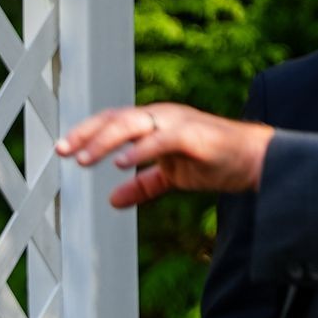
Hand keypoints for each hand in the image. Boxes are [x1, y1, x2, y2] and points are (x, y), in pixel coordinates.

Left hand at [56, 103, 273, 207]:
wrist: (256, 160)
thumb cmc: (214, 161)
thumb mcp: (171, 177)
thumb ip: (143, 185)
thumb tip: (113, 200)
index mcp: (154, 124)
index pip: (112, 122)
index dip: (86, 133)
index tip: (62, 149)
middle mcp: (162, 118)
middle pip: (116, 119)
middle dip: (86, 134)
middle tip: (62, 151)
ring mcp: (178, 123)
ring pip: (133, 124)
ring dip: (105, 141)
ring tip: (83, 159)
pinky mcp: (194, 136)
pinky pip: (161, 140)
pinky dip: (139, 150)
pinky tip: (120, 164)